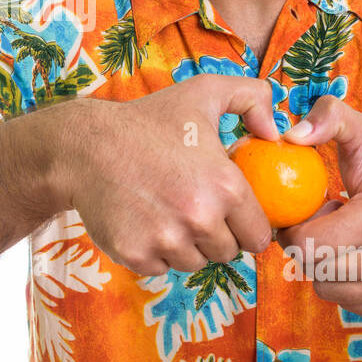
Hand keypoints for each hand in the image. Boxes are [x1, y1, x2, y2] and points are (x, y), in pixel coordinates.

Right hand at [56, 75, 279, 275]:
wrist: (84, 145)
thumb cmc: (147, 120)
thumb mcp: (204, 92)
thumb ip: (253, 98)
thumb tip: (277, 134)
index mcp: (225, 187)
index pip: (259, 236)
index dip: (246, 225)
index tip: (230, 213)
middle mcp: (200, 218)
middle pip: (227, 253)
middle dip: (215, 235)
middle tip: (192, 207)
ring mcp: (166, 240)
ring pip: (194, 263)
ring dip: (185, 245)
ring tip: (165, 210)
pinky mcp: (136, 255)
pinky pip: (160, 268)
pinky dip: (154, 252)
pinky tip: (142, 220)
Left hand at [279, 97, 361, 318]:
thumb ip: (329, 117)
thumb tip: (292, 134)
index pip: (306, 243)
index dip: (293, 230)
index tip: (304, 216)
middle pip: (314, 268)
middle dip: (307, 247)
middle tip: (325, 226)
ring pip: (327, 290)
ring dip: (324, 267)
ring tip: (344, 241)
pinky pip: (346, 304)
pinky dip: (343, 284)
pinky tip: (358, 258)